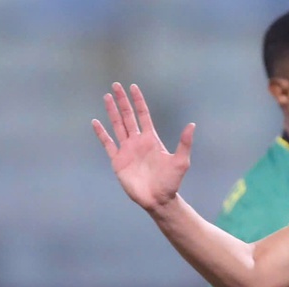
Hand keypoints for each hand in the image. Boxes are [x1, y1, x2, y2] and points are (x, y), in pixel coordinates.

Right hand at [92, 82, 195, 212]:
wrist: (158, 199)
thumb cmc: (171, 182)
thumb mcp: (181, 161)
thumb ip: (184, 143)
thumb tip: (192, 125)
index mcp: (151, 139)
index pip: (143, 115)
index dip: (138, 101)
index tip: (133, 87)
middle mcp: (138, 141)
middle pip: (128, 116)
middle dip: (122, 101)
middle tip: (115, 85)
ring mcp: (127, 150)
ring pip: (117, 126)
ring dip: (112, 112)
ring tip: (106, 97)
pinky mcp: (118, 160)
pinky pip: (108, 143)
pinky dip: (101, 133)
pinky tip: (96, 122)